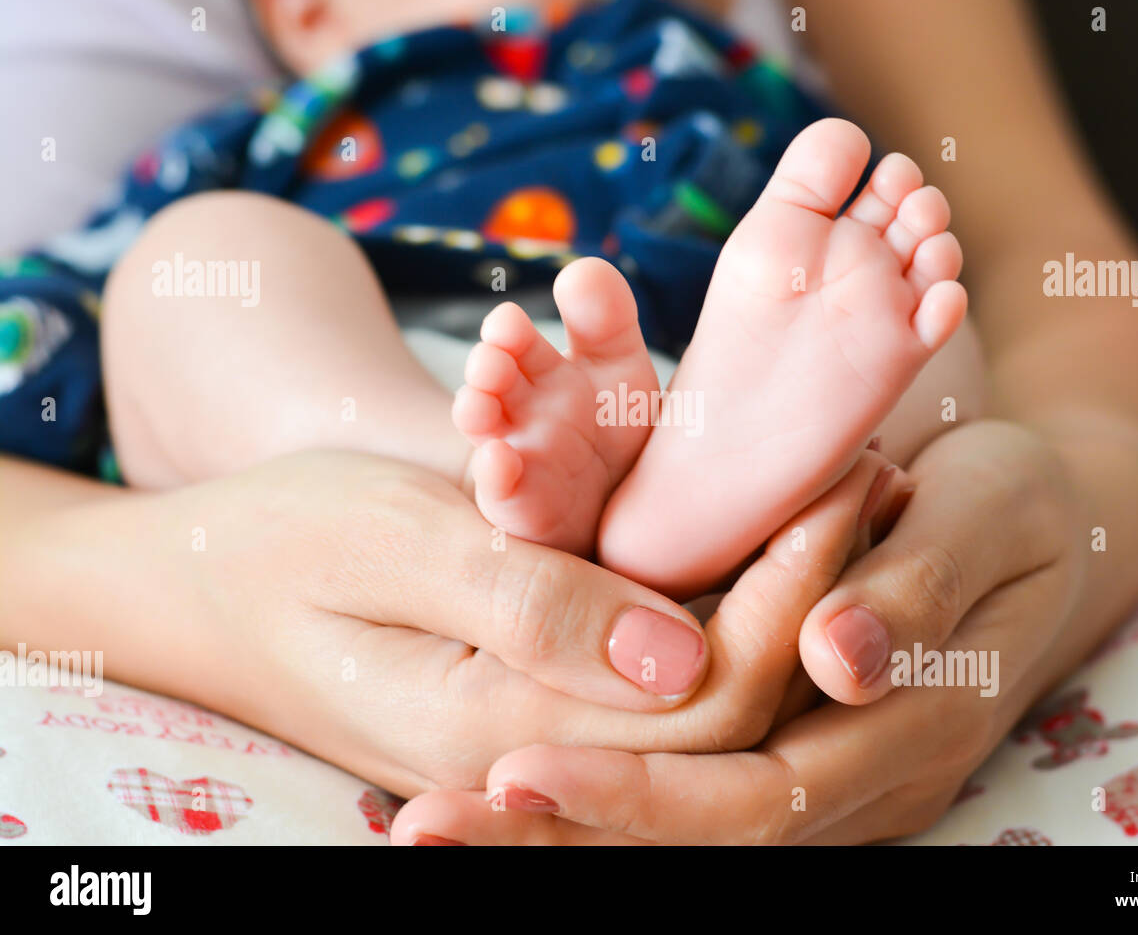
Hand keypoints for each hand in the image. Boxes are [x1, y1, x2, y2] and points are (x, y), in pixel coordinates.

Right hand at [27, 449, 889, 795]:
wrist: (190, 586)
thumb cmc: (273, 544)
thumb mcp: (387, 545)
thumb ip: (528, 605)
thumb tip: (677, 651)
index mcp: (505, 724)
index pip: (706, 691)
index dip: (794, 588)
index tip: (846, 477)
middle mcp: (539, 746)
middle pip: (727, 697)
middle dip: (812, 585)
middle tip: (868, 470)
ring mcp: (541, 727)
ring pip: (703, 682)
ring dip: (779, 586)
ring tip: (842, 483)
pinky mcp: (538, 689)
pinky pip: (653, 659)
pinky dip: (719, 588)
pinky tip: (760, 519)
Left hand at [389, 421, 1088, 842]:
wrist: (1044, 526)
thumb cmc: (1012, 506)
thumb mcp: (981, 517)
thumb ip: (912, 591)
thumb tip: (833, 663)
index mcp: (906, 732)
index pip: (755, 795)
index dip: (638, 793)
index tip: (515, 769)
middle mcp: (862, 783)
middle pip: (700, 841)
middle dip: (564, 836)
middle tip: (427, 827)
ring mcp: (830, 778)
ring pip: (687, 833)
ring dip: (564, 835)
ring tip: (435, 826)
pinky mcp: (798, 748)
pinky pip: (697, 791)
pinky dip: (605, 800)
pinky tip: (516, 792)